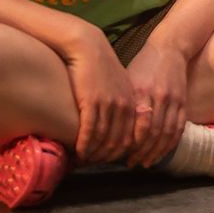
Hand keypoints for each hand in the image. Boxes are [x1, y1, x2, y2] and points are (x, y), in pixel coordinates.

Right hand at [60, 32, 143, 163]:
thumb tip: (115, 123)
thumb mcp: (116, 86)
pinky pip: (90, 131)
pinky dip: (85, 144)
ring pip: (105, 138)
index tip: (116, 160)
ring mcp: (109, 104)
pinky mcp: (92, 102)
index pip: (134, 135)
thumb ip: (119, 103)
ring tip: (87, 161)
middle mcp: (125, 105)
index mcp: (133, 101)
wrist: (88, 47)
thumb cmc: (99, 67)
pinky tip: (79, 152)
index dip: (126, 151)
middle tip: (99, 164)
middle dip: (110, 156)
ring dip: (96, 153)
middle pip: (120, 140)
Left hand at [119, 41, 193, 166]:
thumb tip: (105, 128)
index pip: (136, 125)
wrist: (169, 48)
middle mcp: (158, 97)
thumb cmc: (142, 65)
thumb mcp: (128, 80)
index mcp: (140, 92)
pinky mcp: (183, 101)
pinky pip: (178, 127)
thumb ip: (122, 103)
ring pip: (166, 133)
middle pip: (151, 132)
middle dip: (140, 151)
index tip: (116, 155)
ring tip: (145, 162)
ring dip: (155, 151)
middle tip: (130, 163)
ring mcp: (173, 99)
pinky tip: (161, 152)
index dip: (127, 144)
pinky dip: (170, 143)